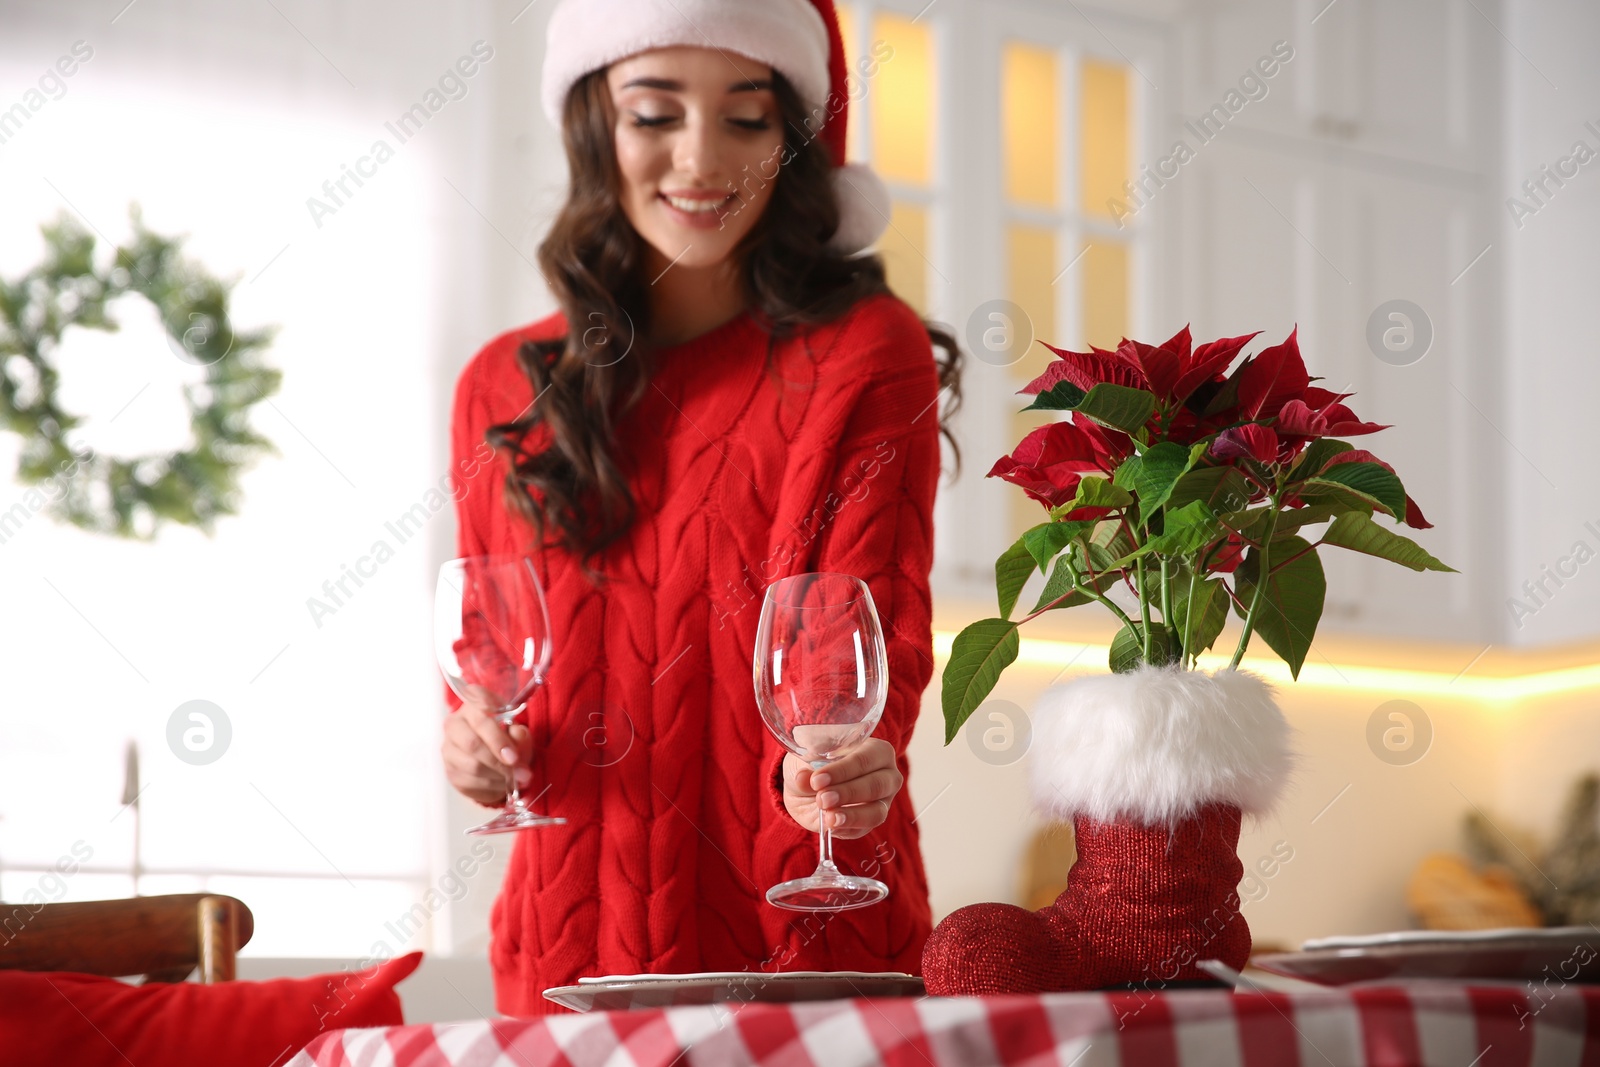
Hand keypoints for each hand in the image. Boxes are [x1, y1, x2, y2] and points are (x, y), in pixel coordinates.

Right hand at [441, 685, 534, 806]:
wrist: (496, 753)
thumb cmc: (508, 736)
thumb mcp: (519, 731)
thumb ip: (520, 736)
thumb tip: (517, 748)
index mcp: (472, 705)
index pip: (481, 719)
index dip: (497, 739)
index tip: (513, 757)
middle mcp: (454, 723)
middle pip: (472, 744)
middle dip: (499, 762)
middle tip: (520, 774)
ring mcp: (448, 748)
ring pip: (472, 767)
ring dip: (498, 777)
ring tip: (515, 780)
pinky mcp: (449, 771)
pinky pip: (469, 783)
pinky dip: (491, 788)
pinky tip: (502, 784)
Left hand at [782, 737, 902, 839]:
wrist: (804, 791)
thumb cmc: (812, 765)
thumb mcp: (805, 761)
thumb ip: (807, 769)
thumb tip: (803, 778)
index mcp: (876, 751)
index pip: (865, 759)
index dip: (842, 770)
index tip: (817, 780)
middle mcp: (886, 776)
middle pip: (876, 786)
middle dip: (847, 793)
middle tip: (822, 798)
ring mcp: (882, 802)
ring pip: (876, 812)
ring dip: (851, 815)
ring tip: (828, 817)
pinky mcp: (871, 823)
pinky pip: (864, 829)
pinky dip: (845, 828)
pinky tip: (830, 825)